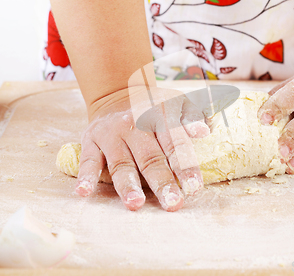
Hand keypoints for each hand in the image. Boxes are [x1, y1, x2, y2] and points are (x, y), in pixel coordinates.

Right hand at [74, 87, 209, 211]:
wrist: (119, 94)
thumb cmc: (156, 107)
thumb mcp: (179, 104)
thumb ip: (193, 117)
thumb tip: (204, 130)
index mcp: (161, 116)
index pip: (175, 144)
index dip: (185, 166)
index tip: (194, 188)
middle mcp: (135, 124)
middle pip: (150, 158)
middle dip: (162, 182)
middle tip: (172, 204)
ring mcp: (112, 134)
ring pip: (121, 163)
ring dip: (128, 185)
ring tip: (136, 204)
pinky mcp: (91, 141)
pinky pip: (88, 160)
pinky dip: (86, 176)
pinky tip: (84, 192)